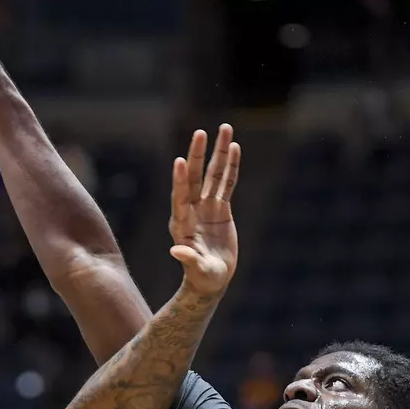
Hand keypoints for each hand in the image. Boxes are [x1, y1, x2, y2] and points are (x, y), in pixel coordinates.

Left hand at [168, 125, 241, 297]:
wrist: (211, 279)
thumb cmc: (202, 277)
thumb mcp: (197, 270)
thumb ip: (188, 259)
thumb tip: (175, 251)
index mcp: (183, 224)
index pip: (180, 197)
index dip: (180, 180)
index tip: (180, 161)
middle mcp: (193, 210)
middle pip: (196, 178)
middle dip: (198, 155)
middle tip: (200, 132)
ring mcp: (207, 207)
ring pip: (214, 175)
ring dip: (218, 153)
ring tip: (225, 129)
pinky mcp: (221, 209)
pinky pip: (227, 183)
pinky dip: (231, 166)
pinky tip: (234, 148)